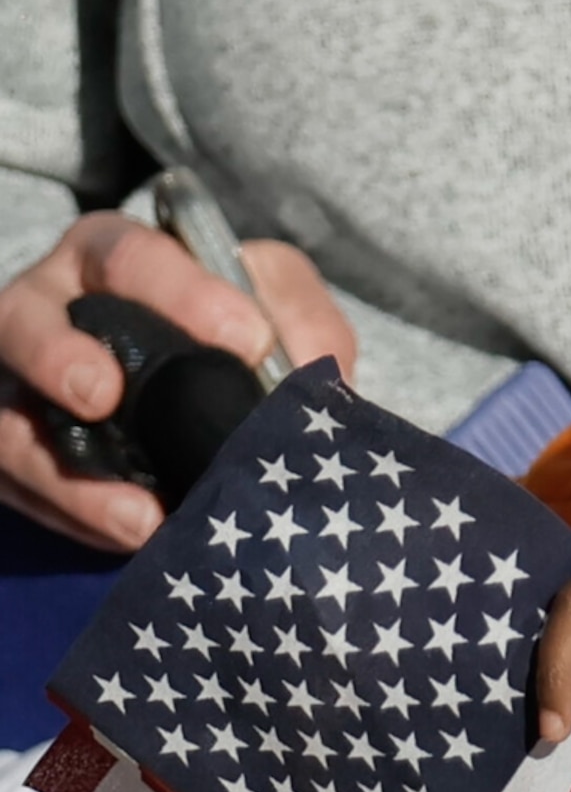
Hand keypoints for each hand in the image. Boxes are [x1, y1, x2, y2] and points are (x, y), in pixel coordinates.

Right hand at [0, 212, 354, 548]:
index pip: (130, 256)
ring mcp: (21, 385)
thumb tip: (318, 366)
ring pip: (8, 421)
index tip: (248, 339)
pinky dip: (75, 514)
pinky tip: (135, 534)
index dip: (181, 293)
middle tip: (102, 395)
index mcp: (114, 260)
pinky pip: (20, 484)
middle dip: (54, 356)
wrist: (213, 406)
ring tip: (136, 513)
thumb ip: (301, 321)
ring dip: (64, 469)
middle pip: (23, 321)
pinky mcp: (17, 450)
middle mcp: (50, 312)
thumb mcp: (277, 309)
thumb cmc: (240, 336)